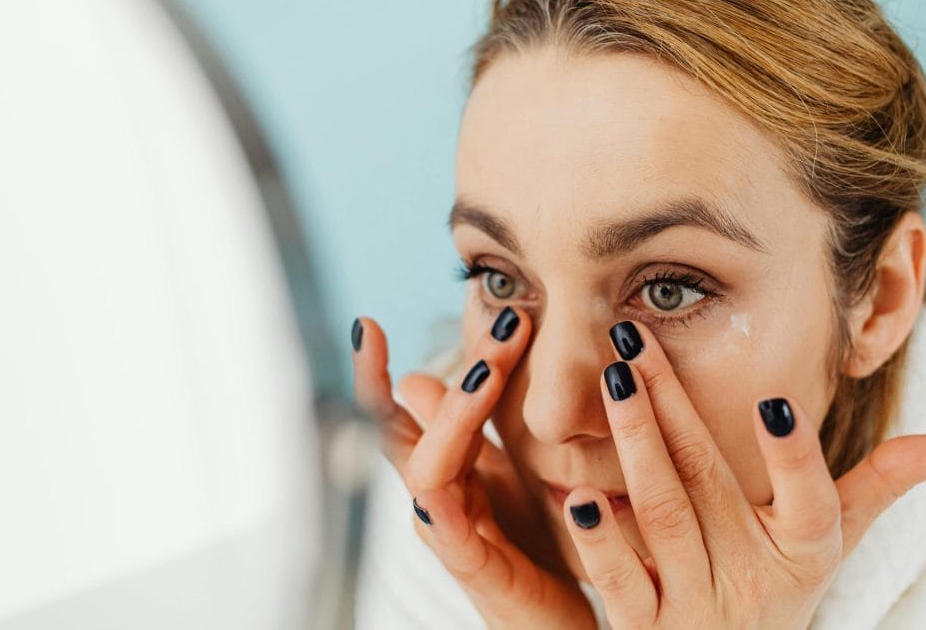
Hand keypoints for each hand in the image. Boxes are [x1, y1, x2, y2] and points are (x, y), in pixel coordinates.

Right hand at [351, 308, 597, 628]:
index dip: (374, 373)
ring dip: (455, 417)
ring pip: (427, 468)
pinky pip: (450, 532)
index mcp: (444, 468)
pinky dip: (441, 502)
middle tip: (504, 325)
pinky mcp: (476, 569)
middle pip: (413, 430)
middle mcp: (434, 497)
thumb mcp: (500, 471)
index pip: (397, 413)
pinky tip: (436, 481)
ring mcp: (449, 532)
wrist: (557, 618)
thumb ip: (467, 426)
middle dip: (454, 371)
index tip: (367, 325)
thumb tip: (417, 378)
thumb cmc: (528, 545)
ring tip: (486, 373)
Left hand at [563, 319, 925, 628]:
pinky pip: (622, 583)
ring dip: (637, 447)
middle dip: (673, 406)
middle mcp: (750, 577)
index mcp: (802, 551)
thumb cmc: (778, 584)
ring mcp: (697, 605)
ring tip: (612, 384)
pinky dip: (601, 543)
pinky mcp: (647, 628)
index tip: (773, 403)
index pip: (811, 505)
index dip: (795, 459)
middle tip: (634, 339)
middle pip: (712, 484)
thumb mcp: (829, 545)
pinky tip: (574, 496)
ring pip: (664, 517)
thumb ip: (876, 488)